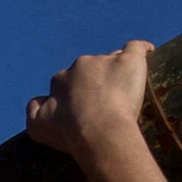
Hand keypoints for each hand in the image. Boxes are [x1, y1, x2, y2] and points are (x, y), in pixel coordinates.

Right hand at [26, 44, 157, 178]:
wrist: (98, 132)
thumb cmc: (69, 133)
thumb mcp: (37, 128)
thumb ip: (33, 111)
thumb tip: (38, 100)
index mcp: (60, 80)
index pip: (68, 82)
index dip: (76, 95)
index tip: (85, 110)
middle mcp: (80, 65)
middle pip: (89, 69)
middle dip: (95, 82)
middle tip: (106, 103)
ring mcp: (105, 60)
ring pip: (112, 61)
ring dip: (116, 72)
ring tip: (125, 91)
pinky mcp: (129, 60)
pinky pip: (135, 48)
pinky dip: (142, 50)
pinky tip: (148, 53)